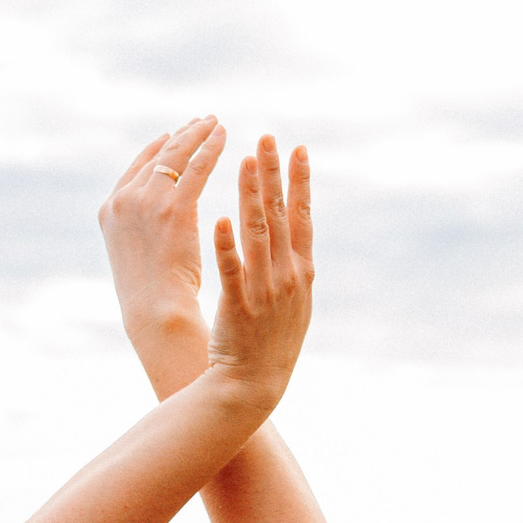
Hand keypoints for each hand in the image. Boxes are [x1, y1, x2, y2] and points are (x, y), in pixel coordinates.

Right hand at [98, 117, 227, 353]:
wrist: (155, 311)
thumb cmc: (152, 293)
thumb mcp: (136, 252)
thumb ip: (140, 227)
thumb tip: (156, 220)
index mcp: (110, 211)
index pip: (136, 168)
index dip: (157, 149)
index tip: (173, 135)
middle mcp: (123, 200)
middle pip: (156, 157)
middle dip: (181, 136)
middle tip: (201, 122)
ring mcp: (146, 202)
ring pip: (176, 156)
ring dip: (197, 135)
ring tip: (215, 124)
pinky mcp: (174, 208)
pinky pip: (196, 167)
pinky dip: (210, 147)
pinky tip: (223, 136)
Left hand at [205, 135, 314, 408]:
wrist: (256, 385)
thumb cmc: (272, 344)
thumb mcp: (295, 302)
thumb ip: (294, 267)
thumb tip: (296, 235)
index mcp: (301, 272)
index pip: (302, 217)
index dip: (300, 182)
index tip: (298, 149)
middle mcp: (286, 276)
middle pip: (279, 217)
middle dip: (273, 175)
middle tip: (266, 138)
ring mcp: (264, 291)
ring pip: (257, 235)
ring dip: (251, 196)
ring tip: (244, 162)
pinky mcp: (239, 307)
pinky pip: (232, 271)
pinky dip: (227, 247)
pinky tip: (220, 219)